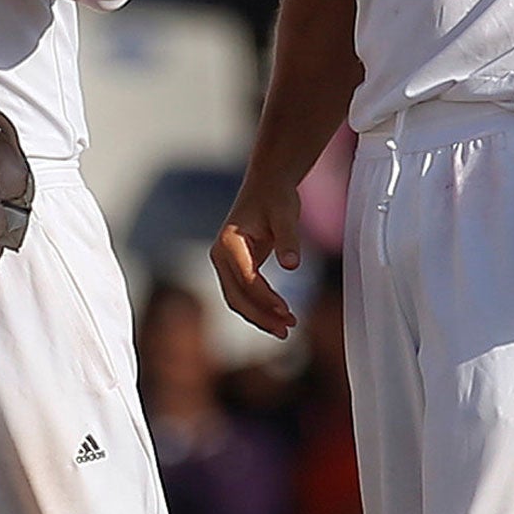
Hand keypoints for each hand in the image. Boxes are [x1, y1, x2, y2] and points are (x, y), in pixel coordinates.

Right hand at [210, 170, 300, 337]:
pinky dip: (258, 308)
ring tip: (286, 329)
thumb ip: (289, 239)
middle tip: (287, 329)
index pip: (246, 279)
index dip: (266, 299)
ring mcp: (224, 262)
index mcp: (229, 242)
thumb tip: (292, 265)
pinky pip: (242, 293)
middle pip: (236, 295)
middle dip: (261, 316)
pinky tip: (278, 316)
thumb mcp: (286, 214)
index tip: (288, 311)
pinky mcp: (234, 266)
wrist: (267, 184)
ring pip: (236, 299)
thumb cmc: (276, 197)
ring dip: (259, 316)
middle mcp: (220, 254)